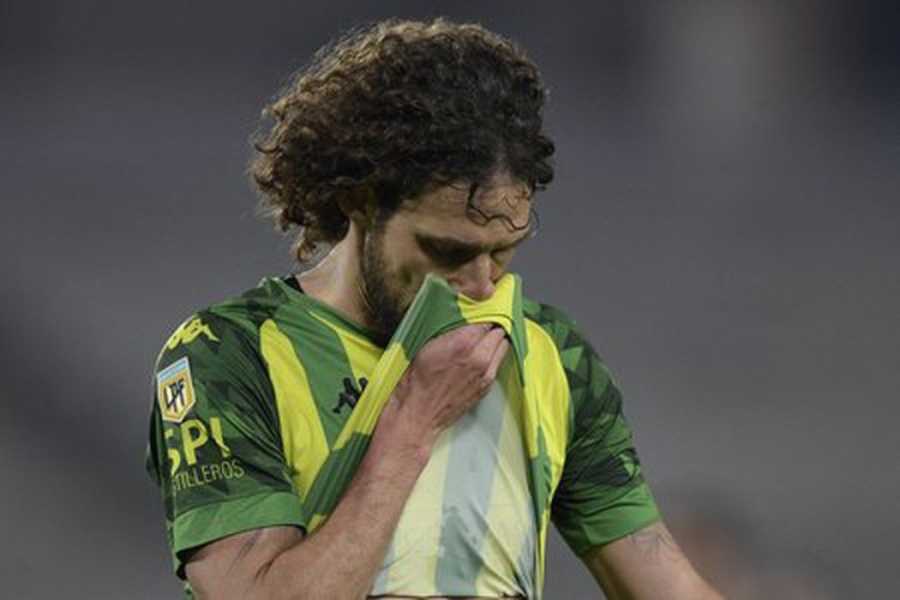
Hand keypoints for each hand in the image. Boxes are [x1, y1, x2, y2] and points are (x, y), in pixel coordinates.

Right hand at [377, 324, 509, 451]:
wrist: (418, 412)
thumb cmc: (417, 380)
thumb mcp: (428, 344)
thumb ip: (451, 330)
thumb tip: (465, 320)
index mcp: (463, 343)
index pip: (486, 319)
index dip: (482, 315)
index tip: (478, 313)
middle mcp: (479, 357)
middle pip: (499, 332)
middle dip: (492, 327)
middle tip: (483, 326)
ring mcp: (485, 374)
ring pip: (503, 347)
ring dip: (496, 342)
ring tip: (485, 340)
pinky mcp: (486, 386)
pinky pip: (498, 364)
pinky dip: (494, 357)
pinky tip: (482, 357)